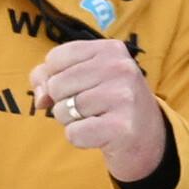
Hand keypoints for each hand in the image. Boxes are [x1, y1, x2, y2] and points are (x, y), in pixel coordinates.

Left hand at [31, 33, 170, 188]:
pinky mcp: (121, 127)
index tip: (80, 86)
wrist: (148, 137)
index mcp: (111, 49)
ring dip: (72, 121)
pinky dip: (80, 139)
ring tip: (97, 119)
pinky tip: (100, 134)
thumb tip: (40, 99)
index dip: (55, 77)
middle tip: (91, 106)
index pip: (55, 59)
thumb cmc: (108, 102)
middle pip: (56, 85)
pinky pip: (73, 133)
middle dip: (63, 101)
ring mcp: (123, 97)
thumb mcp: (85, 77)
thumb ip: (48, 76)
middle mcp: (121, 68)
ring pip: (62, 110)